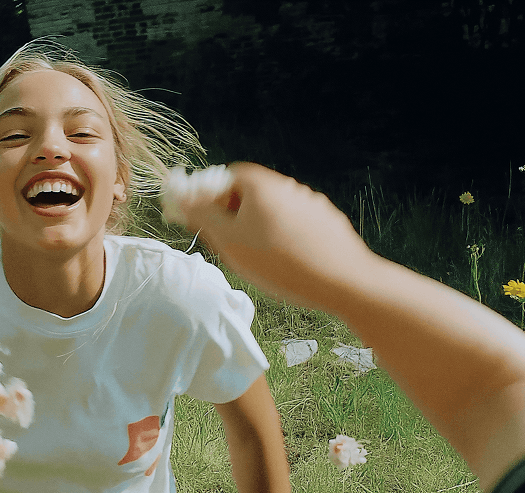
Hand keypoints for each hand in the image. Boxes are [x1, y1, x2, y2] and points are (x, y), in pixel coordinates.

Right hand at [176, 162, 375, 311]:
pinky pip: (294, 226)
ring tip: (257, 260)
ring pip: (272, 212)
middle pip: (249, 194)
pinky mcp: (327, 223)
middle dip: (233, 217)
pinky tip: (285, 265)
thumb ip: (201, 215)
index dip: (209, 197)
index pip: (226, 177)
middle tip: (226, 245)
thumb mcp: (229, 242)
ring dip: (257, 230)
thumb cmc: (281, 262)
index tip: (202, 219)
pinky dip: (283, 240)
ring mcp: (311, 203)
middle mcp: (288, 187)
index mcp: (261, 184)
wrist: (344, 282)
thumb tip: (180, 196)